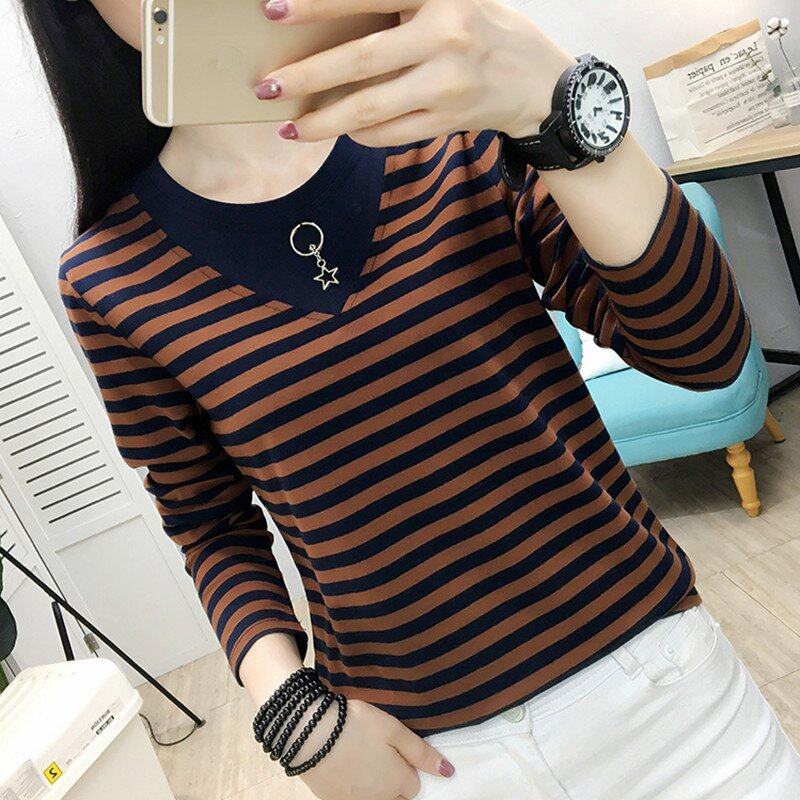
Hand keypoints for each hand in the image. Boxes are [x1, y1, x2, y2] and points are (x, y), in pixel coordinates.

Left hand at [254, 0, 576, 145]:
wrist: (539, 81)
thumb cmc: (484, 28)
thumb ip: (400, 2)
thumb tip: (335, 25)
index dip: (318, 4)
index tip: (272, 11)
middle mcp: (445, 36)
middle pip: (360, 60)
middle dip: (306, 76)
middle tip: (265, 88)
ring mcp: (447, 84)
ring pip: (371, 108)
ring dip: (324, 122)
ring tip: (289, 129)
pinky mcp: (449, 120)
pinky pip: (391, 133)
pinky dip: (360, 135)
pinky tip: (340, 132)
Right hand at [287, 697, 452, 799]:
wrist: (309, 732)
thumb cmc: (356, 725)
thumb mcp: (394, 730)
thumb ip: (422, 753)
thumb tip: (449, 772)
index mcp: (398, 783)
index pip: (413, 785)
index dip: (405, 766)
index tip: (394, 749)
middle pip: (395, 797)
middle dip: (392, 782)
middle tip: (377, 754)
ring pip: (374, 799)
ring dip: (374, 786)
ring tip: (361, 759)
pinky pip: (353, 799)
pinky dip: (354, 788)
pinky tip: (345, 767)